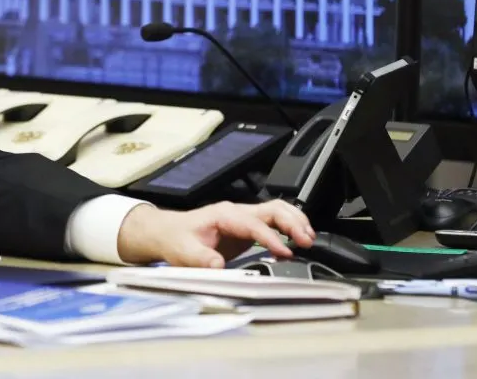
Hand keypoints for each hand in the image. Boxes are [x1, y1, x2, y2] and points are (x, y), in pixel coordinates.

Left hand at [115, 200, 316, 267]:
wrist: (167, 232)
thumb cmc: (175, 238)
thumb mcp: (183, 251)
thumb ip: (201, 259)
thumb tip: (218, 267)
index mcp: (224, 215)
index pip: (255, 224)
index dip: (271, 238)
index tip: (285, 252)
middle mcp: (237, 213)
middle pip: (273, 209)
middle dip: (293, 223)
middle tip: (306, 241)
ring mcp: (243, 219)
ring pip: (277, 211)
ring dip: (295, 222)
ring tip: (309, 239)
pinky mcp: (247, 228)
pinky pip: (274, 222)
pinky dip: (289, 227)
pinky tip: (297, 240)